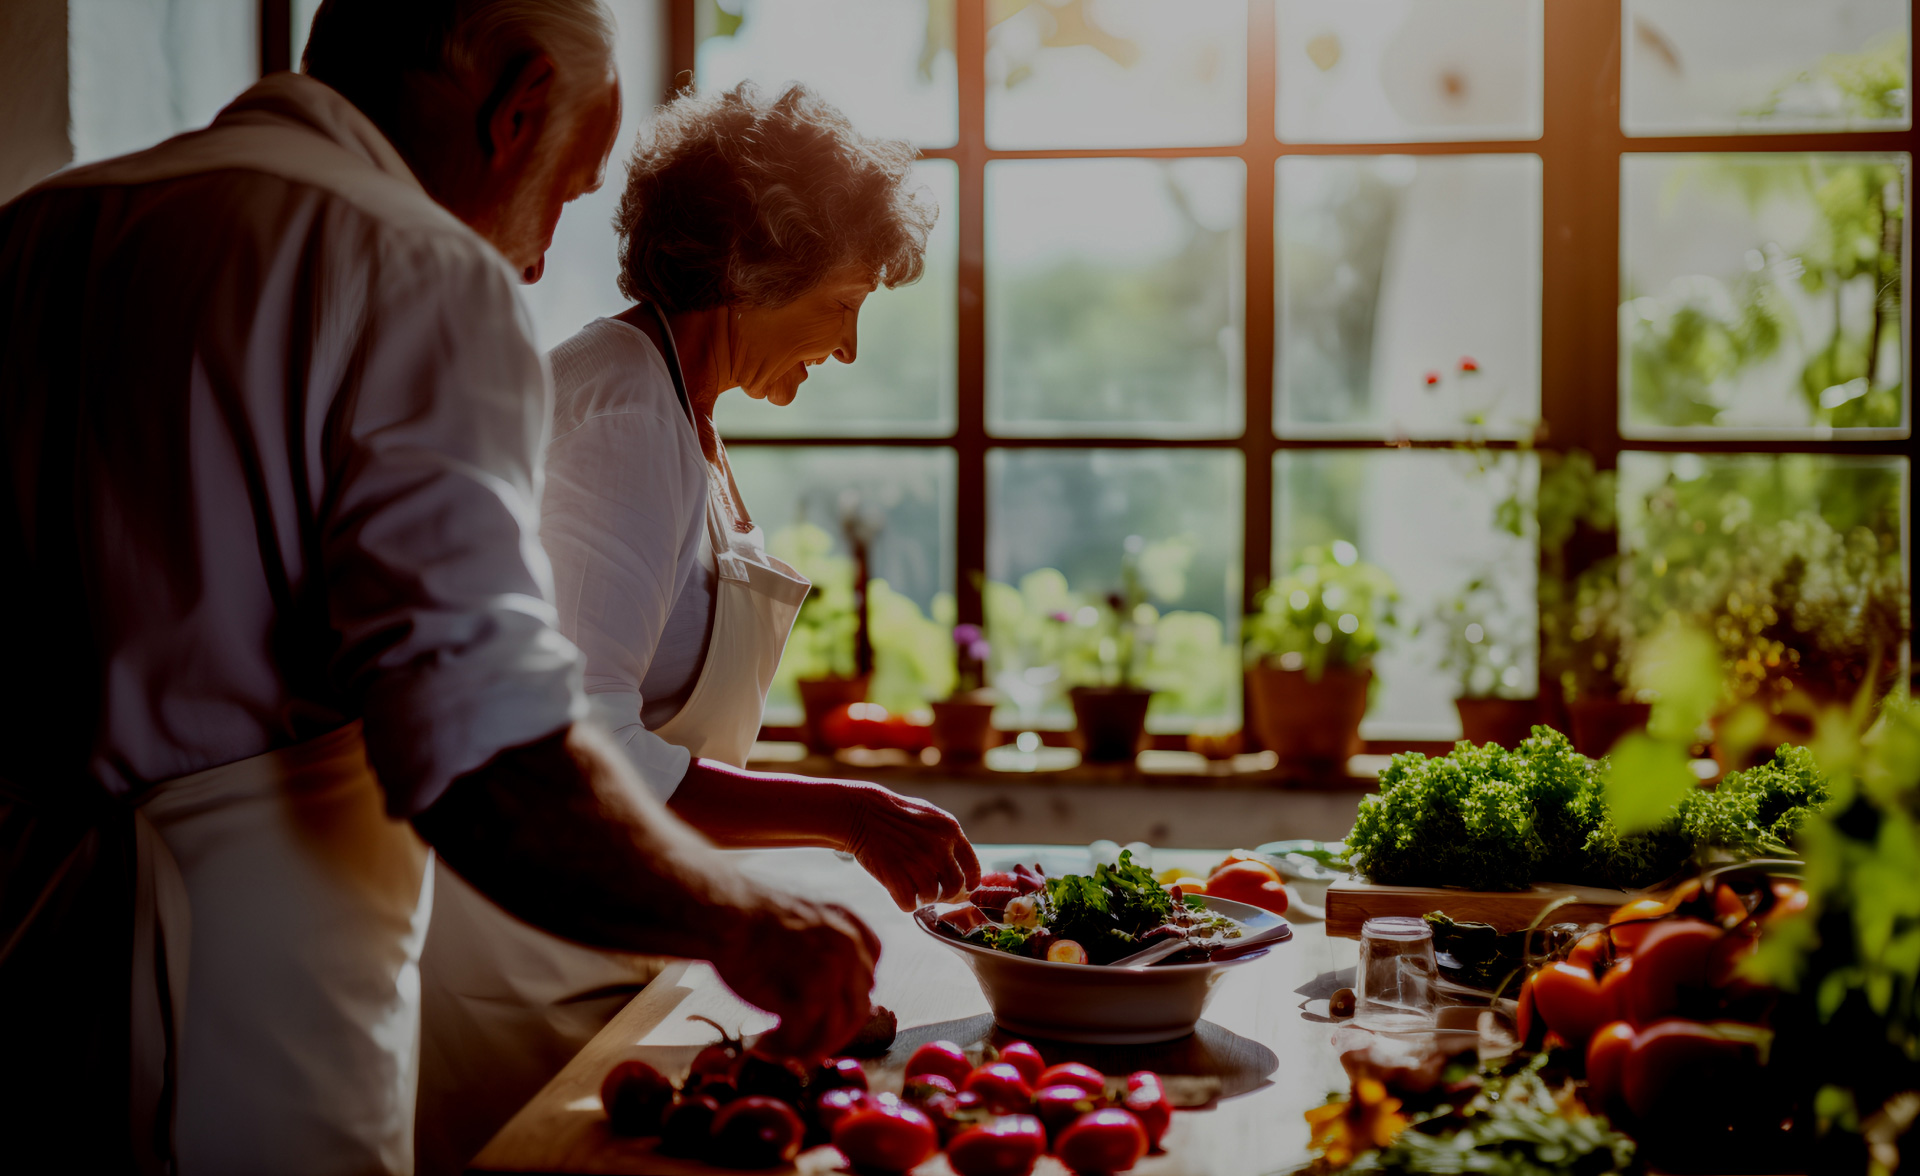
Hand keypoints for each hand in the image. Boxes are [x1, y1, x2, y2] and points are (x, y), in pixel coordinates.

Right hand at [707, 890, 881, 1066]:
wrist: (724, 913)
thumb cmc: (750, 915)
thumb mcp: (804, 919)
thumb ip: (825, 947)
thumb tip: (830, 987)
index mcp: (853, 927)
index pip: (868, 977)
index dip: (847, 1002)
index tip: (825, 1017)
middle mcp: (852, 949)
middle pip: (856, 1008)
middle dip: (831, 1034)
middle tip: (803, 1048)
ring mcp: (834, 972)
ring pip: (835, 1028)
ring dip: (808, 1048)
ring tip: (778, 1051)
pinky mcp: (811, 995)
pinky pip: (807, 1036)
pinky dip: (784, 1049)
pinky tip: (762, 1047)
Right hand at [843, 784, 981, 910]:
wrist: (861, 812)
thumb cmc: (895, 814)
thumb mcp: (930, 816)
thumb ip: (948, 838)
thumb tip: (962, 867)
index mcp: (950, 830)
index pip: (971, 866)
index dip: (970, 882)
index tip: (967, 889)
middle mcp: (939, 848)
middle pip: (954, 887)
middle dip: (946, 894)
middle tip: (935, 892)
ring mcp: (919, 864)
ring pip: (932, 897)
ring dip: (923, 897)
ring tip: (912, 887)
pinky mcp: (897, 877)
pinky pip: (910, 905)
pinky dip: (905, 903)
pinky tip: (899, 892)